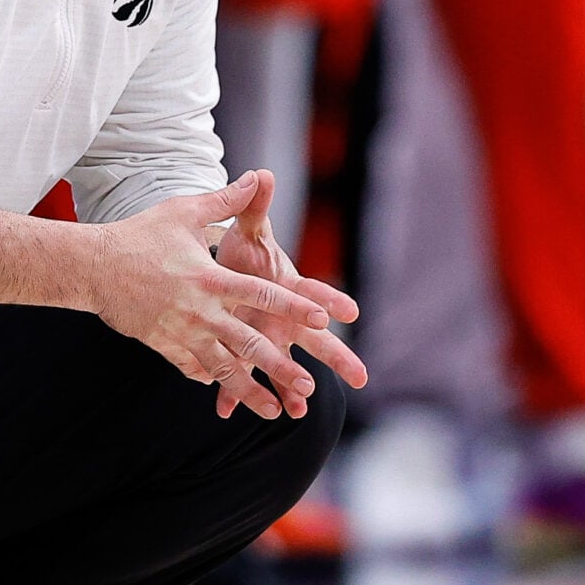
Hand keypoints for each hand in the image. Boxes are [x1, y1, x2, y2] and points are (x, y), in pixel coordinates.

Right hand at [88, 171, 351, 420]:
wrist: (92, 267)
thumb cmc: (139, 236)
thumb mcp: (183, 212)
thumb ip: (225, 201)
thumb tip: (257, 177)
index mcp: (211, 278)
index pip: (261, 294)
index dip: (293, 307)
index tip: (322, 319)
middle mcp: (200, 311)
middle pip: (247, 344)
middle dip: (280, 368)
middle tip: (308, 386)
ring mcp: (181, 333)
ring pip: (222, 369)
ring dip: (250, 390)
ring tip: (273, 409)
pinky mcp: (163, 345)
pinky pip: (192, 368)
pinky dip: (211, 378)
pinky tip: (225, 386)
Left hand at [209, 167, 368, 415]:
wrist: (224, 276)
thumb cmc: (245, 253)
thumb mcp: (248, 230)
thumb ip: (254, 206)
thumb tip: (262, 173)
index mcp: (291, 287)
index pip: (316, 293)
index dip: (331, 301)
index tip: (350, 311)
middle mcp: (287, 318)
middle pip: (317, 340)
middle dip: (338, 358)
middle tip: (360, 378)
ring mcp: (268, 338)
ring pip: (285, 366)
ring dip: (292, 385)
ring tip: (298, 409)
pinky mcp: (246, 351)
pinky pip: (242, 374)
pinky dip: (235, 394)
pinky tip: (228, 411)